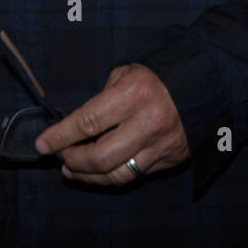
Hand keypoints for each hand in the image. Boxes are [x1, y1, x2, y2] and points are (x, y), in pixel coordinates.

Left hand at [33, 63, 189, 184]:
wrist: (205, 84)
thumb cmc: (158, 75)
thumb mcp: (127, 72)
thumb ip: (103, 96)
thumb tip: (79, 124)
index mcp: (133, 94)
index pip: (87, 121)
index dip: (61, 135)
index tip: (42, 144)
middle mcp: (148, 123)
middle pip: (100, 156)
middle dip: (72, 159)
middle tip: (58, 155)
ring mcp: (161, 146)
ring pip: (117, 174)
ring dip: (88, 175)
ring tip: (70, 169)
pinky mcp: (170, 160)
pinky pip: (134, 175)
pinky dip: (111, 175)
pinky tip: (97, 172)